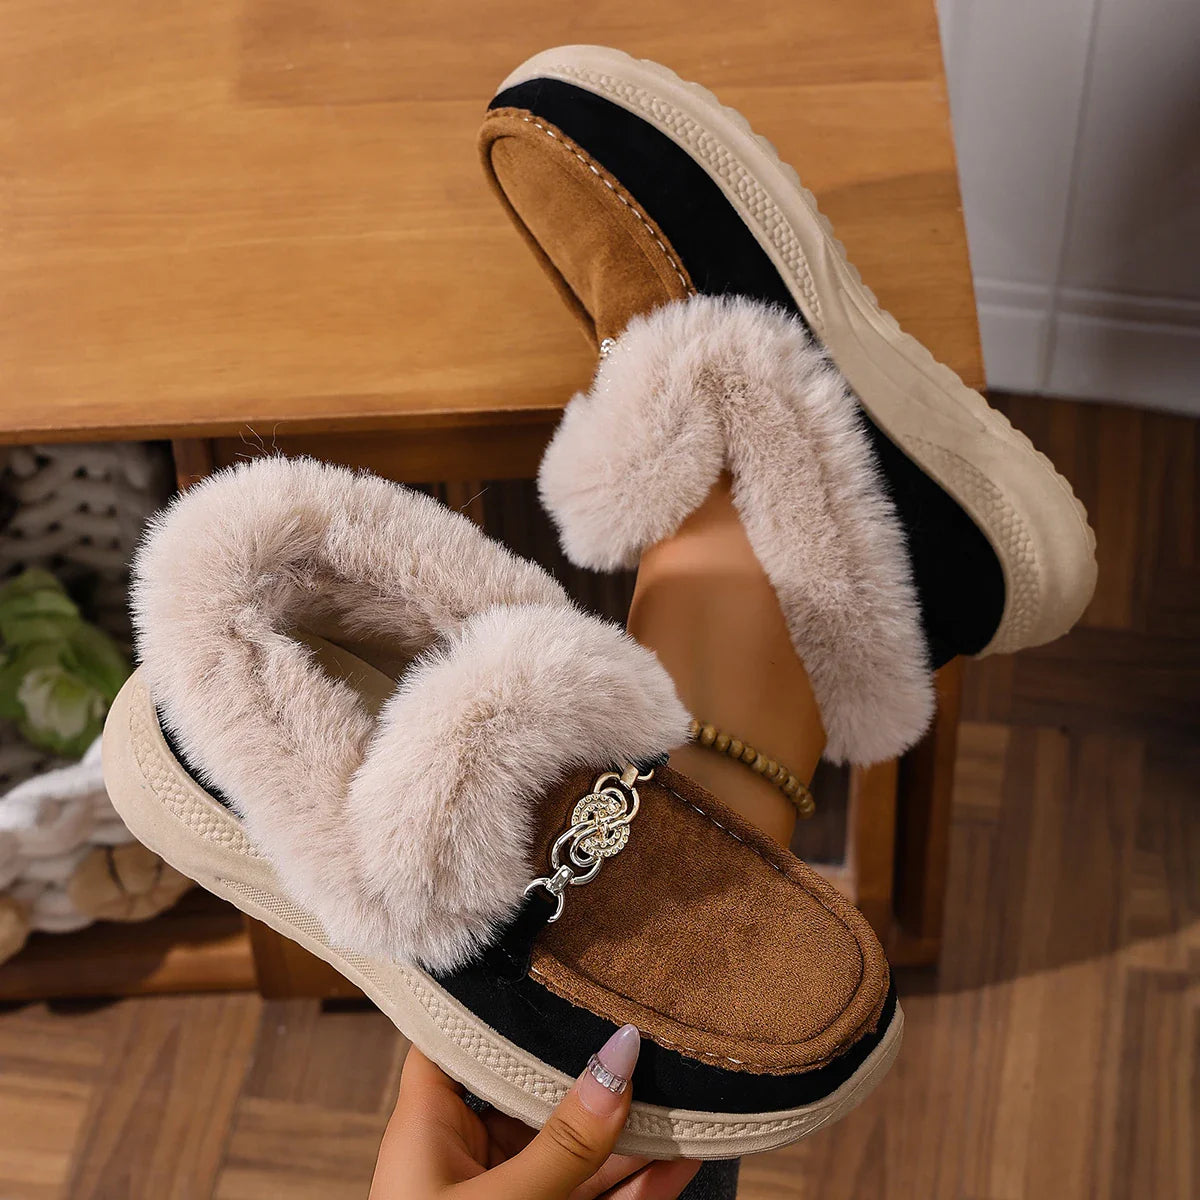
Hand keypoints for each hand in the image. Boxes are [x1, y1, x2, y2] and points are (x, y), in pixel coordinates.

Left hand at [371, 1025, 701, 1199]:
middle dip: (593, 1071)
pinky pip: (593, 1197)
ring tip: (684, 1093)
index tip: (552, 957)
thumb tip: (620, 1056)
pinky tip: (679, 1159)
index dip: (495, 997)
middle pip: (531, 1090)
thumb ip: (567, 1141)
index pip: (455, 1037)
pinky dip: (635, 1186)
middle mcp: (466, 1153)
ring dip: (629, 1132)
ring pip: (574, 1148)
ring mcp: (508, 1194)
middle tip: (649, 1033)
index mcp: (427, 1128)